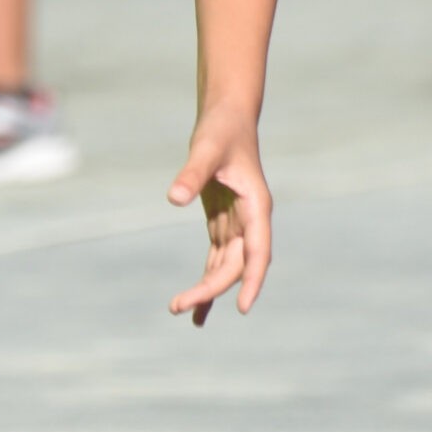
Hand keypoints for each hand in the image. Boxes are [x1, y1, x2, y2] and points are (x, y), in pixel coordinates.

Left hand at [166, 109, 271, 326]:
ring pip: (226, 265)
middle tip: (178, 307)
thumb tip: (174, 198)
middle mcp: (251, 220)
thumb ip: (191, 173)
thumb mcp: (205, 149)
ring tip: (183, 313)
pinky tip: (193, 301)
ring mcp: (238, 223)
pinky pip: (216, 257)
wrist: (227, 117)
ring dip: (208, 289)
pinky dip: (206, 277)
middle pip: (236, 264)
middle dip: (211, 288)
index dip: (251, 280)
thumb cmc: (221, 130)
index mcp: (256, 207)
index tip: (242, 307)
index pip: (258, 252)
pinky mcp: (222, 222)